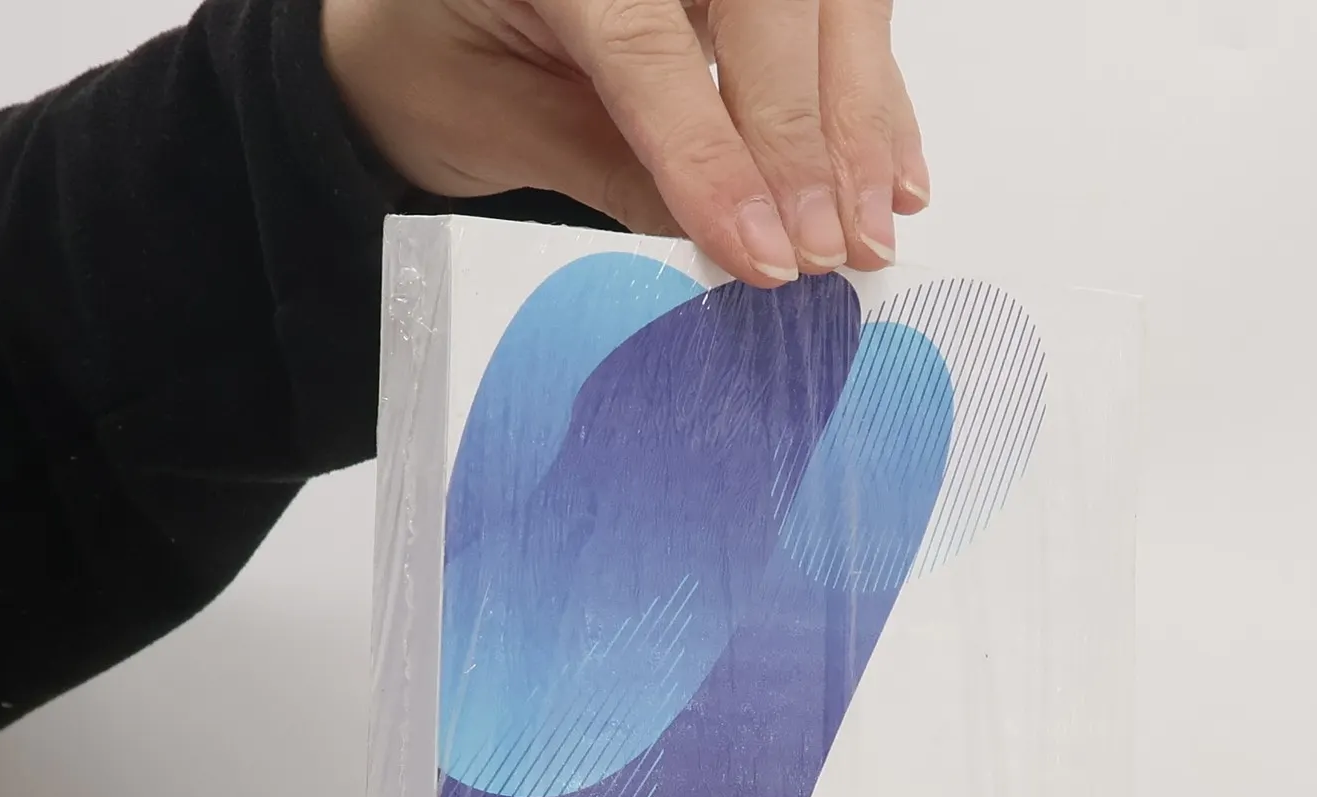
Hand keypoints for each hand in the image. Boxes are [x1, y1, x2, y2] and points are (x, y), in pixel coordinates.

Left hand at [321, 0, 928, 287]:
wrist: (422, 24)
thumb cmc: (442, 60)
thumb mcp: (499, 125)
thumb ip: (616, 171)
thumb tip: (738, 243)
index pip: (650, 41)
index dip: (715, 154)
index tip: (764, 251)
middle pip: (769, 2)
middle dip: (810, 137)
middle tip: (827, 248)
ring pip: (832, 0)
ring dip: (863, 121)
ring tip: (872, 227)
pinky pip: (846, 17)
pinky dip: (878, 101)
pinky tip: (894, 178)